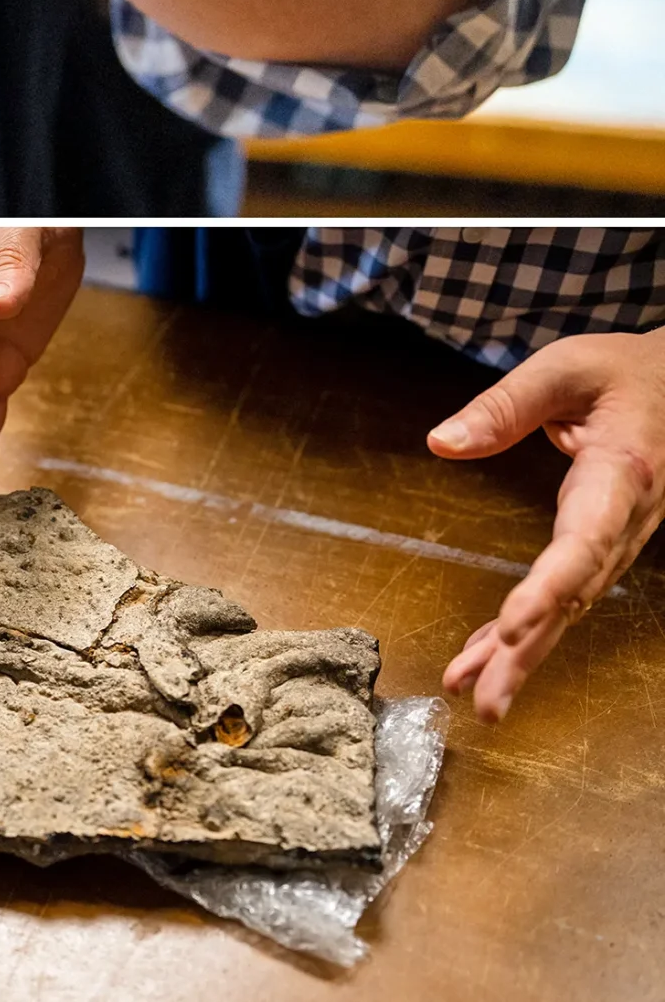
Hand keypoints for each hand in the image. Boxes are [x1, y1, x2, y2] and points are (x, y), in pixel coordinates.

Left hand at [428, 328, 664, 722]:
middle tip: (484, 698)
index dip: (549, 589)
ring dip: (523, 653)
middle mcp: (625, 521)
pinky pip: (566, 594)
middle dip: (528, 651)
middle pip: (575, 595)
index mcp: (622, 476)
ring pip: (569, 607)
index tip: (511, 626)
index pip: (585, 543)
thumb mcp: (563, 369)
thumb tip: (442, 443)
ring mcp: (618, 539)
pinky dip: (528, 627)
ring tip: (475, 695)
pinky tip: (489, 656)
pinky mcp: (601, 543)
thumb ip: (504, 405)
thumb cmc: (623, 371)